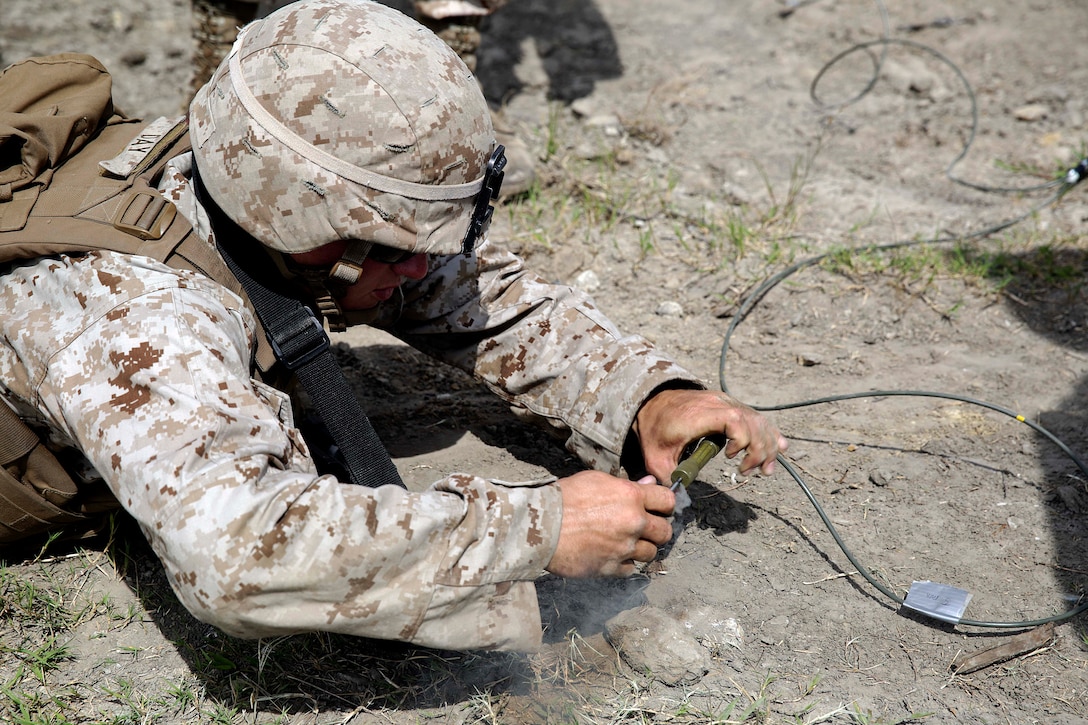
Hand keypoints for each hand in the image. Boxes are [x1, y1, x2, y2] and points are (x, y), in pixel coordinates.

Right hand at [546, 471, 674, 577]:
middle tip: (645, 528)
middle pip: (665, 531)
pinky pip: (630, 569)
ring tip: (625, 542)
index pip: (668, 500)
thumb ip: (626, 485)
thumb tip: (649, 485)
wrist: (540, 526)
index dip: (664, 504)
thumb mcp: (595, 481)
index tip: (658, 508)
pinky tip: (611, 554)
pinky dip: (624, 563)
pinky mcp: (611, 568)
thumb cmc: (564, 498)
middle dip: (657, 529)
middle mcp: (633, 523)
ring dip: (641, 548)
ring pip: (650, 553)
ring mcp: (623, 548)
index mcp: (631, 497)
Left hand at [634, 388, 787, 482]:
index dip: (741, 440)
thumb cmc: (654, 429)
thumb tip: (680, 502)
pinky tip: (780, 447)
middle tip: (750, 471)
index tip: (730, 458)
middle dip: (759, 449)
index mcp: (700, 415)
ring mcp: (725, 401)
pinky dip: (768, 432)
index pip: (734, 420)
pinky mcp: (730, 404)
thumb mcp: (655, 457)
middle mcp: (717, 403)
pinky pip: (755, 416)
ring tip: (765, 469)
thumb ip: (667, 478)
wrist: (650, 402)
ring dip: (767, 444)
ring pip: (758, 419)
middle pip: (752, 422)